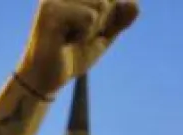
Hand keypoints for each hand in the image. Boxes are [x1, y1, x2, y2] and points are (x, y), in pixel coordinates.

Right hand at [18, 0, 138, 96]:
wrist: (46, 78)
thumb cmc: (72, 54)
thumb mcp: (103, 36)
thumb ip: (120, 20)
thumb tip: (136, 4)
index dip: (109, 20)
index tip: (88, 32)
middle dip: (103, 24)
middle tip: (78, 37)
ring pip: (101, 4)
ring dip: (92, 30)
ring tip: (72, 38)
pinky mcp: (50, 9)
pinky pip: (89, 16)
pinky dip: (84, 34)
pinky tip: (65, 40)